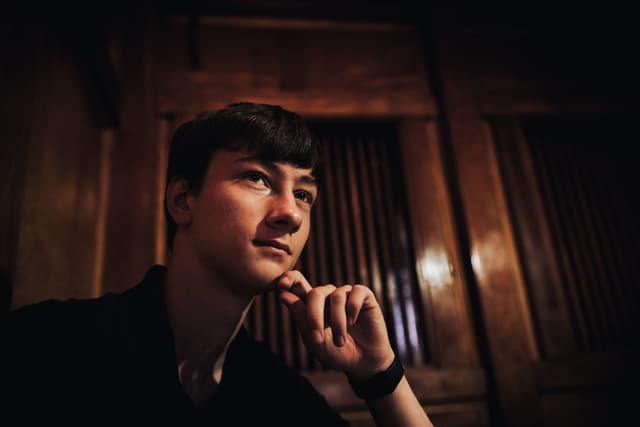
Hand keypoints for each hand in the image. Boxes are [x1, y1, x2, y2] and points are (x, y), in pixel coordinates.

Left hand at [277, 270, 394, 378]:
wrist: (363, 364)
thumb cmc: (336, 353)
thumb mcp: (314, 341)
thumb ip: (301, 318)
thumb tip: (283, 295)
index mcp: (311, 305)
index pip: (297, 283)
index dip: (289, 279)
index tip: (282, 286)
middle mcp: (328, 296)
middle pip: (316, 292)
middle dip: (314, 315)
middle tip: (316, 339)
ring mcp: (346, 294)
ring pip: (337, 296)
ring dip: (337, 322)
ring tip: (339, 342)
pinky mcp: (364, 296)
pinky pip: (356, 292)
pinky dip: (353, 309)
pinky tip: (353, 322)